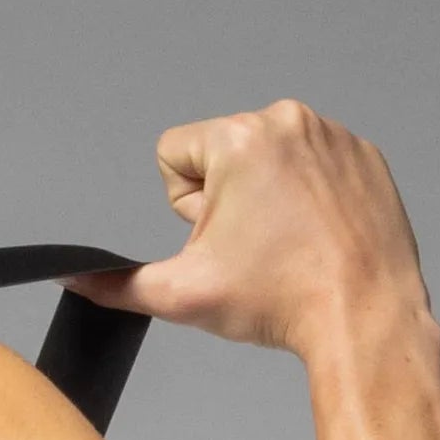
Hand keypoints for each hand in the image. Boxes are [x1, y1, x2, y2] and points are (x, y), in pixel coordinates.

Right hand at [75, 100, 430, 357]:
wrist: (363, 317)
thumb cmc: (281, 302)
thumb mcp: (183, 295)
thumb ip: (119, 285)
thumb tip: (75, 278)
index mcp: (239, 139)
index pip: (173, 155)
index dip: (184, 206)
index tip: (221, 237)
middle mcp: (288, 122)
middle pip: (223, 156)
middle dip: (228, 201)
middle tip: (258, 248)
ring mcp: (333, 136)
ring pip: (271, 161)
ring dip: (269, 199)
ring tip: (291, 245)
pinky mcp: (365, 156)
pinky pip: (317, 166)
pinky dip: (312, 199)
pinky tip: (319, 238)